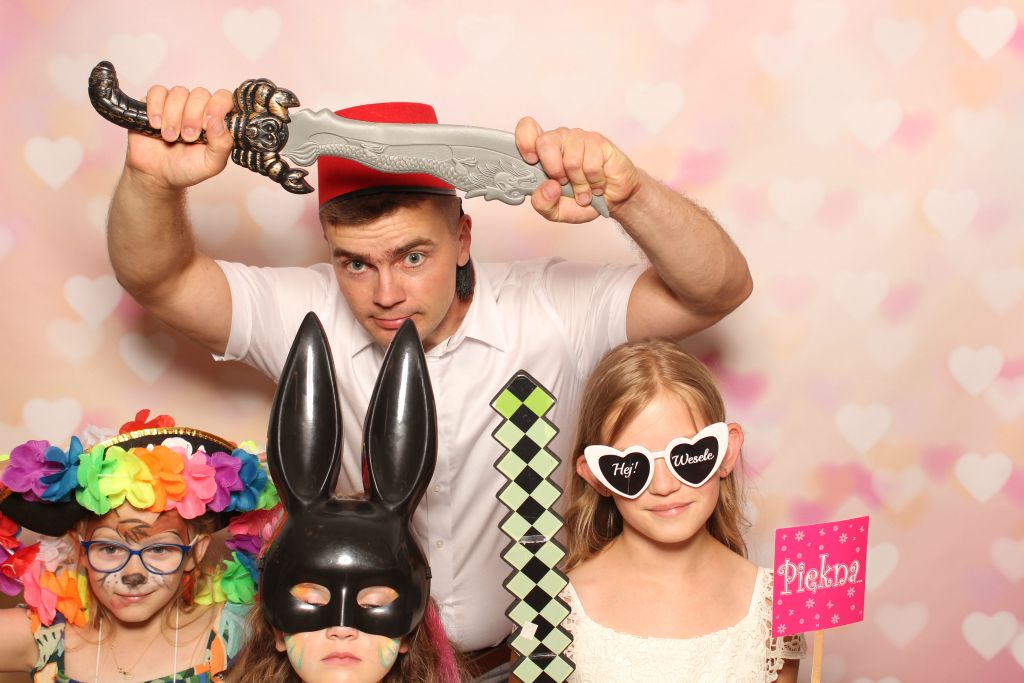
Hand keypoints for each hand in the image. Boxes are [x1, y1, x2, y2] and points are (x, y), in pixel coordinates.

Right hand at [124, 85, 234, 191]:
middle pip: (200, 94)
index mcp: (216, 120)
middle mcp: (198, 108)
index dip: (218, 107)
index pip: (224, 98)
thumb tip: (220, 122)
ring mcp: (176, 103)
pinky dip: (156, 107)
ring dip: (173, 116)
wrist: (156, 174)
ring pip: (179, 93)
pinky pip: (157, 92)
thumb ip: (222, 145)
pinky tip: (156, 124)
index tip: (207, 124)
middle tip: (187, 138)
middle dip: (193, 117)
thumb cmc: (186, 168)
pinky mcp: (155, 102)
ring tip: (170, 137)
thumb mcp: (211, 164)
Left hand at [515, 117, 639, 222]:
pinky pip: (591, 164)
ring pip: (571, 160)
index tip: (531, 161)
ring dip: (579, 184)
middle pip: (544, 142)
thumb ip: (543, 203)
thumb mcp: (556, 211)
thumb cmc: (582, 200)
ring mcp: (579, 139)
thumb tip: (548, 187)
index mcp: (543, 152)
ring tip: (584, 190)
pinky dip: (594, 182)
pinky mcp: (598, 142)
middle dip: (554, 171)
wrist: (612, 200)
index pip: (527, 129)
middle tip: (564, 183)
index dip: (525, 142)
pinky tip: (596, 184)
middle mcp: (559, 140)